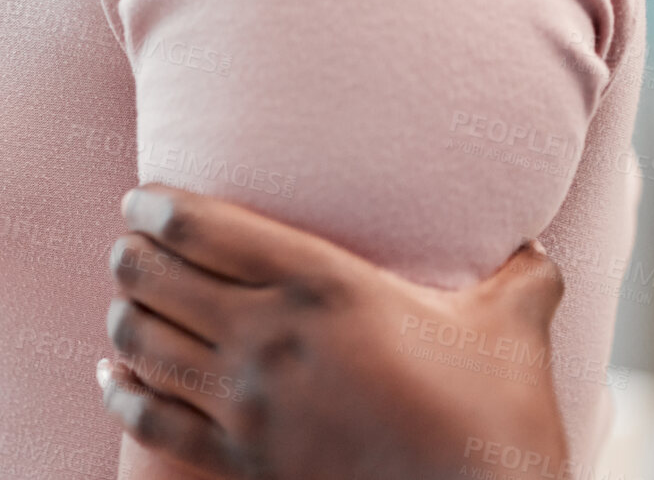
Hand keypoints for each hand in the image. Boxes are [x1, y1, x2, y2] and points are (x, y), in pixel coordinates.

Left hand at [101, 184, 570, 479]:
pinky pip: (155, 422)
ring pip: (146, 343)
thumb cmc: (498, 419)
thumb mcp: (515, 325)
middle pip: (157, 278)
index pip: (205, 228)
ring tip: (124, 297)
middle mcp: (270, 339)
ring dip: (124, 314)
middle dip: (132, 254)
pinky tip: (112, 375)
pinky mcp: (244, 464)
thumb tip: (541, 249)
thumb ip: (519, 275)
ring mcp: (249, 407)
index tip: (142, 199)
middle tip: (129, 243)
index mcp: (323, 286)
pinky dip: (122, 392)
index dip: (158, 206)